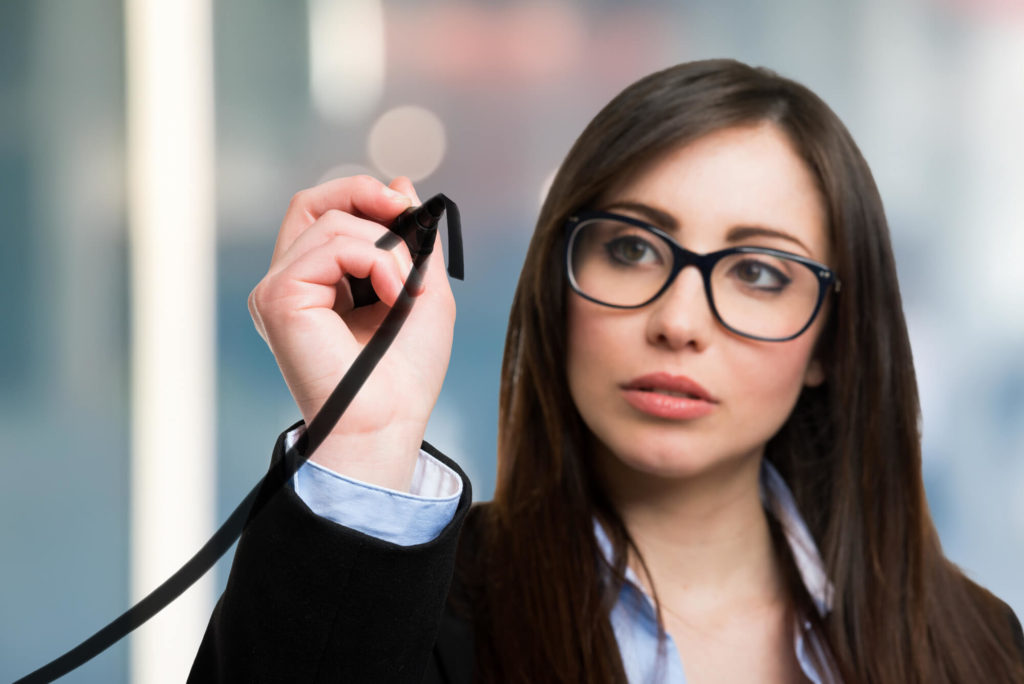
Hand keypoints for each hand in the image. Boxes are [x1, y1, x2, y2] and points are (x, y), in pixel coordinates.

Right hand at [248, 175, 455, 490]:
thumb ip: (412, 242)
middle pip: (311, 202)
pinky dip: (377, 261)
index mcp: (316, 285)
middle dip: (362, 193)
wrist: (389, 423)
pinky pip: (332, 245)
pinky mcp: (278, 297)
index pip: (323, 213)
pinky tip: (394, 297)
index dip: (362, 195)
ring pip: (331, 222)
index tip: (406, 206)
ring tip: (405, 292)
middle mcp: (289, 284)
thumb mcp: (421, 293)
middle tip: (405, 211)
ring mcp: (277, 289)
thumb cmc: (404, 375)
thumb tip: (400, 183)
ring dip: (386, 247)